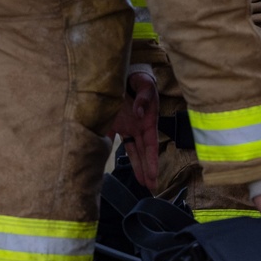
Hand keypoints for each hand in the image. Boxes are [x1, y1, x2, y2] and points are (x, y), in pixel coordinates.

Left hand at [107, 70, 158, 190]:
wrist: (126, 72)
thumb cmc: (140, 79)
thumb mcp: (145, 84)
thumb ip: (144, 97)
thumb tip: (138, 112)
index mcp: (147, 120)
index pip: (151, 145)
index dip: (152, 161)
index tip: (153, 176)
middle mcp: (137, 127)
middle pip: (143, 151)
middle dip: (147, 170)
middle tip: (151, 188)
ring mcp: (126, 126)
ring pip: (131, 150)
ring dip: (136, 166)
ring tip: (141, 183)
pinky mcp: (113, 122)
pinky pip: (110, 138)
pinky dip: (108, 148)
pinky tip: (107, 162)